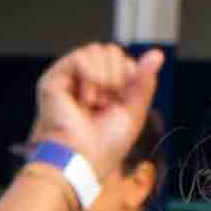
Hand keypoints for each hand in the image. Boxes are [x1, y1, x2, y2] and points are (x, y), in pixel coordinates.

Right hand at [30, 40, 162, 171]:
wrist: (82, 161)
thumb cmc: (105, 147)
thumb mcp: (134, 112)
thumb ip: (144, 82)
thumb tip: (157, 54)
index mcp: (104, 90)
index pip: (123, 61)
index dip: (129, 77)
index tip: (120, 103)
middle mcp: (86, 82)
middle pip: (110, 51)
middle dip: (117, 75)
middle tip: (107, 103)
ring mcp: (69, 80)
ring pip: (96, 50)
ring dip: (104, 77)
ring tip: (95, 102)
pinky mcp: (54, 80)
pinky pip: (80, 56)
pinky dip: (90, 74)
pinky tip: (86, 98)